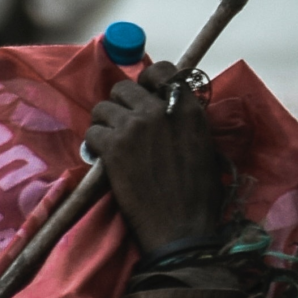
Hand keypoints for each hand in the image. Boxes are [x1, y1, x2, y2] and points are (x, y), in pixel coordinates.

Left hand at [84, 62, 222, 257]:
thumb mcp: (204, 145)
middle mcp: (158, 110)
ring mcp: (133, 127)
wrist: (181, 228)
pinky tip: (104, 159)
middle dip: (121, 106)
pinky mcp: (113, 148)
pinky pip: (93, 132)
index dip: (148, 80)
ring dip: (105, 125)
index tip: (144, 96)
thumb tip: (166, 107)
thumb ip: (184, 120)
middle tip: (124, 127)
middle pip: (124, 88)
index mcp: (187, 108)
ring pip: (103, 109)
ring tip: (112, 144)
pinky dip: (95, 145)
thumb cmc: (199, 194)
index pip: (161, 70)